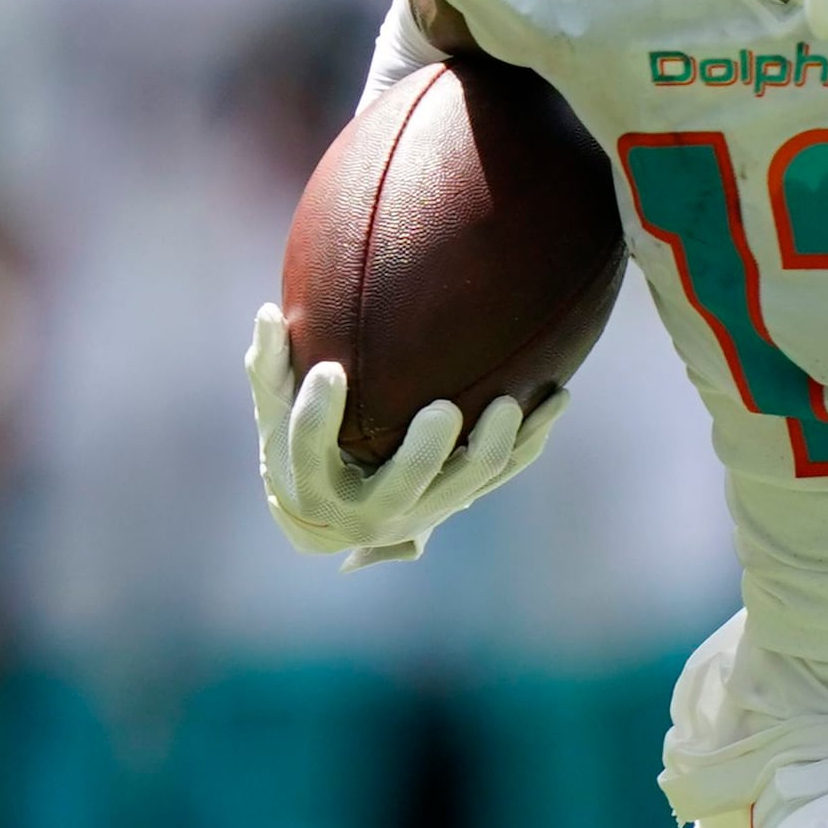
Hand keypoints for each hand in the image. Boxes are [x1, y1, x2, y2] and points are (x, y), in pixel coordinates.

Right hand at [246, 303, 554, 565]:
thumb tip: (269, 312)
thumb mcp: (275, 410)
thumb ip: (271, 365)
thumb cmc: (297, 446)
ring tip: (516, 403)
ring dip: (495, 447)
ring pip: (467, 486)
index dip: (317, 415)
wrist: (334, 516)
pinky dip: (531, 441)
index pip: (311, 451)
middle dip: (426, 452)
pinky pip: (502, 474)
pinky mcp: (457, 502)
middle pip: (404, 485)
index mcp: (316, 485)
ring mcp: (421, 511)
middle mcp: (371, 511)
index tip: (330, 370)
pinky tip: (558, 397)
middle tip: (445, 409)